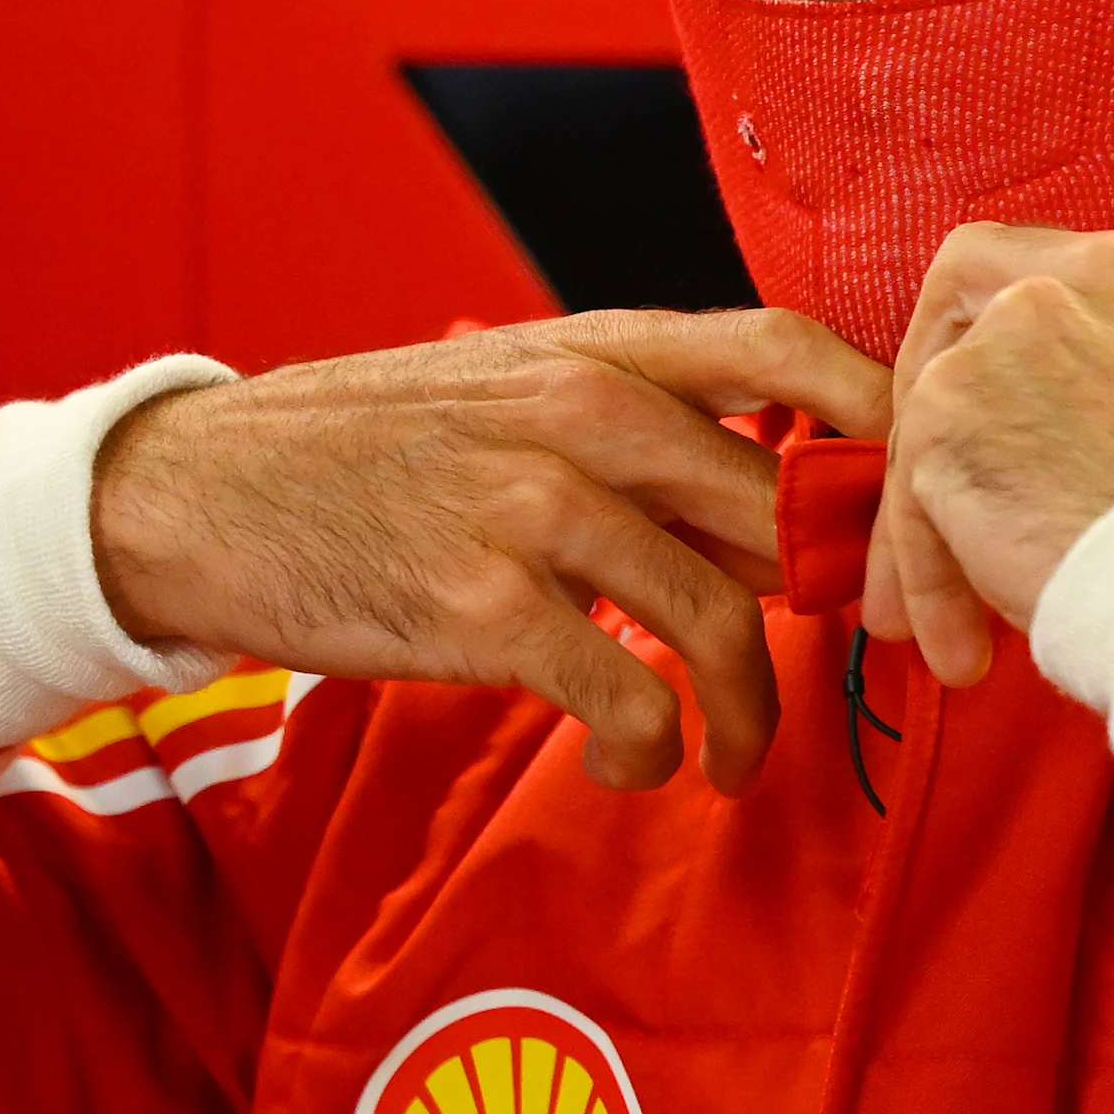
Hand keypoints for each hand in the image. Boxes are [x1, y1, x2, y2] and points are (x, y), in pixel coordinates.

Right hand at [92, 309, 890, 792]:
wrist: (202, 496)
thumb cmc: (364, 449)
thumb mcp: (502, 384)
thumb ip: (630, 415)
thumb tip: (770, 484)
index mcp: (594, 347)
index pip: (784, 349)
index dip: (876, 416)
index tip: (912, 492)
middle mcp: (580, 413)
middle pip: (779, 511)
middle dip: (832, 604)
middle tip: (835, 663)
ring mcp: (534, 509)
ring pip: (722, 626)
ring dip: (747, 719)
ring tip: (727, 761)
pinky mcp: (484, 610)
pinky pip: (632, 704)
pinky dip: (651, 756)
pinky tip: (622, 766)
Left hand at [869, 225, 1113, 685]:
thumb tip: (1043, 453)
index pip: (1050, 282)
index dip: (1008, 351)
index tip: (1004, 428)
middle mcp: (1085, 278)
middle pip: (964, 294)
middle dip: (933, 391)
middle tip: (929, 483)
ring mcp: (1007, 332)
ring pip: (930, 413)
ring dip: (929, 519)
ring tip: (951, 619)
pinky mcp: (946, 402)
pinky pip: (912, 492)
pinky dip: (926, 574)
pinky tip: (960, 644)